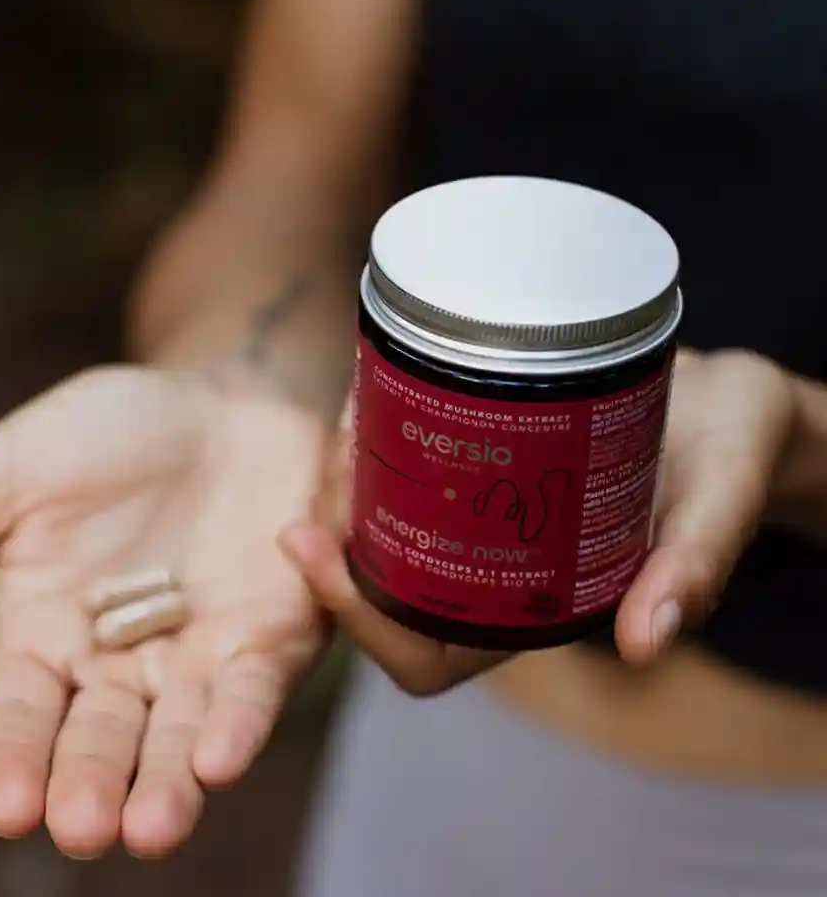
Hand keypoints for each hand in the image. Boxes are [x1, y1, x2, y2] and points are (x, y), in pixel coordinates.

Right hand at [0, 367, 326, 857]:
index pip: (16, 720)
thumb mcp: (3, 476)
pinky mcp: (265, 642)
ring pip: (176, 739)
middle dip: (89, 786)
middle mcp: (119, 668)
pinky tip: (221, 756)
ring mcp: (196, 660)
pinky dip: (238, 724)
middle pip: (98, 744)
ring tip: (152, 825)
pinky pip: (250, 692)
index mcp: (42, 640)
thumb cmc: (106, 434)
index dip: (10, 761)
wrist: (217, 402)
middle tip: (81, 826)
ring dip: (166, 784)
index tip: (7, 803)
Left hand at [281, 348, 796, 692]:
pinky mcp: (490, 467)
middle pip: (386, 590)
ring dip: (350, 489)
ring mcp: (491, 521)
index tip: (317, 550)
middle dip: (336, 540)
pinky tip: (368, 394)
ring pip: (389, 530)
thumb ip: (694, 564)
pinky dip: (381, 441)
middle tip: (329, 467)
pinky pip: (415, 472)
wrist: (726, 399)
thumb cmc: (731, 449)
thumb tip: (645, 644)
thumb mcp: (721, 494)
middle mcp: (503, 573)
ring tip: (344, 422)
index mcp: (543, 608)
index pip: (426, 655)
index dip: (364, 623)